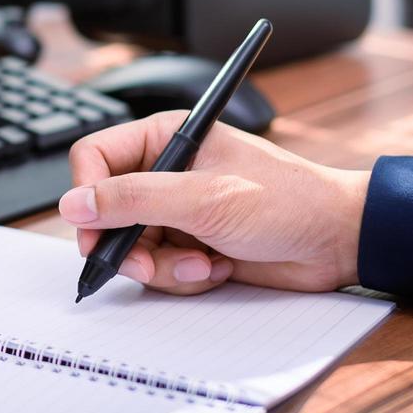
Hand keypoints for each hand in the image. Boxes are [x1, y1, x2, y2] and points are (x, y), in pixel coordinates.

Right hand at [58, 111, 369, 294]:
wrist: (338, 242)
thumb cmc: (287, 201)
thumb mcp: (204, 197)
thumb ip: (134, 199)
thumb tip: (75, 204)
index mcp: (165, 137)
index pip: (94, 157)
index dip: (88, 194)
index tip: (94, 229)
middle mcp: (165, 172)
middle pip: (107, 210)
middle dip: (128, 244)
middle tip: (145, 263)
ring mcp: (177, 211)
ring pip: (131, 246)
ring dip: (162, 266)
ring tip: (203, 263)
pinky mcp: (190, 243)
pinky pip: (159, 267)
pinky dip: (184, 275)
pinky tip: (217, 267)